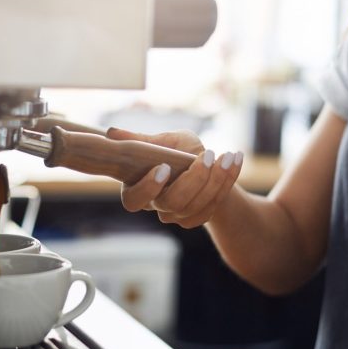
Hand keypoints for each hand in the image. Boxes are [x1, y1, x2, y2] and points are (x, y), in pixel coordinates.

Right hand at [106, 127, 242, 228]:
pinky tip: (236, 159)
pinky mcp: (199, 216)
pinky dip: (228, 181)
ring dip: (217, 179)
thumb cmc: (173, 149)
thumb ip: (140, 139)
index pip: (134, 200)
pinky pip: (215, 204)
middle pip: (173, 203)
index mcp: (138, 190)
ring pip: (198, 206)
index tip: (164, 167)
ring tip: (228, 155)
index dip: (148, 188)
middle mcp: (157, 206)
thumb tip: (112, 132)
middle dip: (193, 180)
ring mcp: (179, 215)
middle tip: (207, 155)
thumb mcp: (159, 140)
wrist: (201, 162)